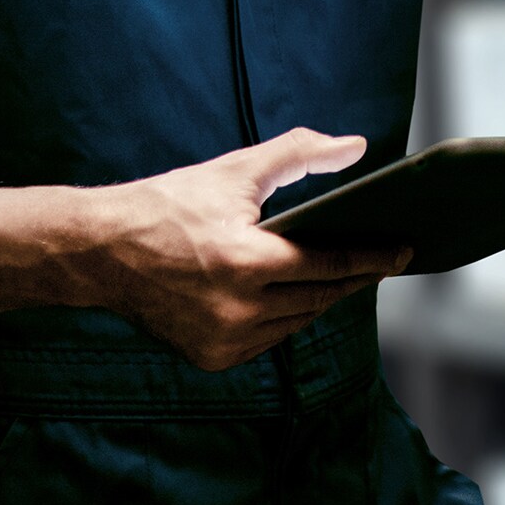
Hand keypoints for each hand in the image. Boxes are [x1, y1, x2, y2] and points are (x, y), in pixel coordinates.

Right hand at [81, 128, 410, 370]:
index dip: (373, 258)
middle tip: (383, 261)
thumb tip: (356, 146)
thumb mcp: (235, 170)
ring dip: (322, 299)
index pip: (328, 264)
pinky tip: (298, 296)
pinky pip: (268, 340)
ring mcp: (222, 341)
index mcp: (244, 262)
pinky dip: (286, 318)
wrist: (99, 251)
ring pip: (297, 322)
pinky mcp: (210, 358)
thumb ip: (299, 153)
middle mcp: (236, 310)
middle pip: (320, 297)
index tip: (404, 251)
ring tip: (345, 274)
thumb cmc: (169, 204)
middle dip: (354, 278)